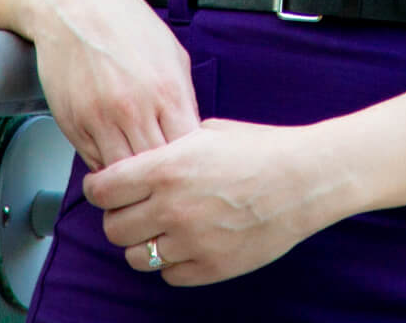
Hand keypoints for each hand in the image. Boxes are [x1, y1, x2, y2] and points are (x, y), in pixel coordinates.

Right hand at [22, 0, 201, 171]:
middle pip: (155, 171)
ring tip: (138, 169)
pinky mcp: (73, 124)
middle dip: (160, 176)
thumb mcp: (172, 55)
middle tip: (162, 175)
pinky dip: (106, 163)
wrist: (74, 3)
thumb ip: (184, 98)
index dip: (188, 164)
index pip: (186, 154)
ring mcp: (100, 120)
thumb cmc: (124, 23)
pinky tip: (114, 149)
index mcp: (166, 92)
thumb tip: (191, 134)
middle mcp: (133, 110)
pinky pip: (94, 162)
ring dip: (131, 176)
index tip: (187, 164)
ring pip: (122, 174)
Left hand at [81, 118, 340, 286]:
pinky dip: (172, 262)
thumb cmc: (260, 148)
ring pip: (137, 258)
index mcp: (165, 168)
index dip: (99, 189)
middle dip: (118, 217)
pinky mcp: (212, 267)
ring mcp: (192, 242)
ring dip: (143, 244)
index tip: (104, 188)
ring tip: (160, 229)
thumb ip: (167, 149)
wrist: (305, 178)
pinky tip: (187, 243)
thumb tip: (141, 158)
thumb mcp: (205, 131)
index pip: (102, 190)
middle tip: (133, 209)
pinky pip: (170, 275)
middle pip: (113, 228)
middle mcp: (172, 208)